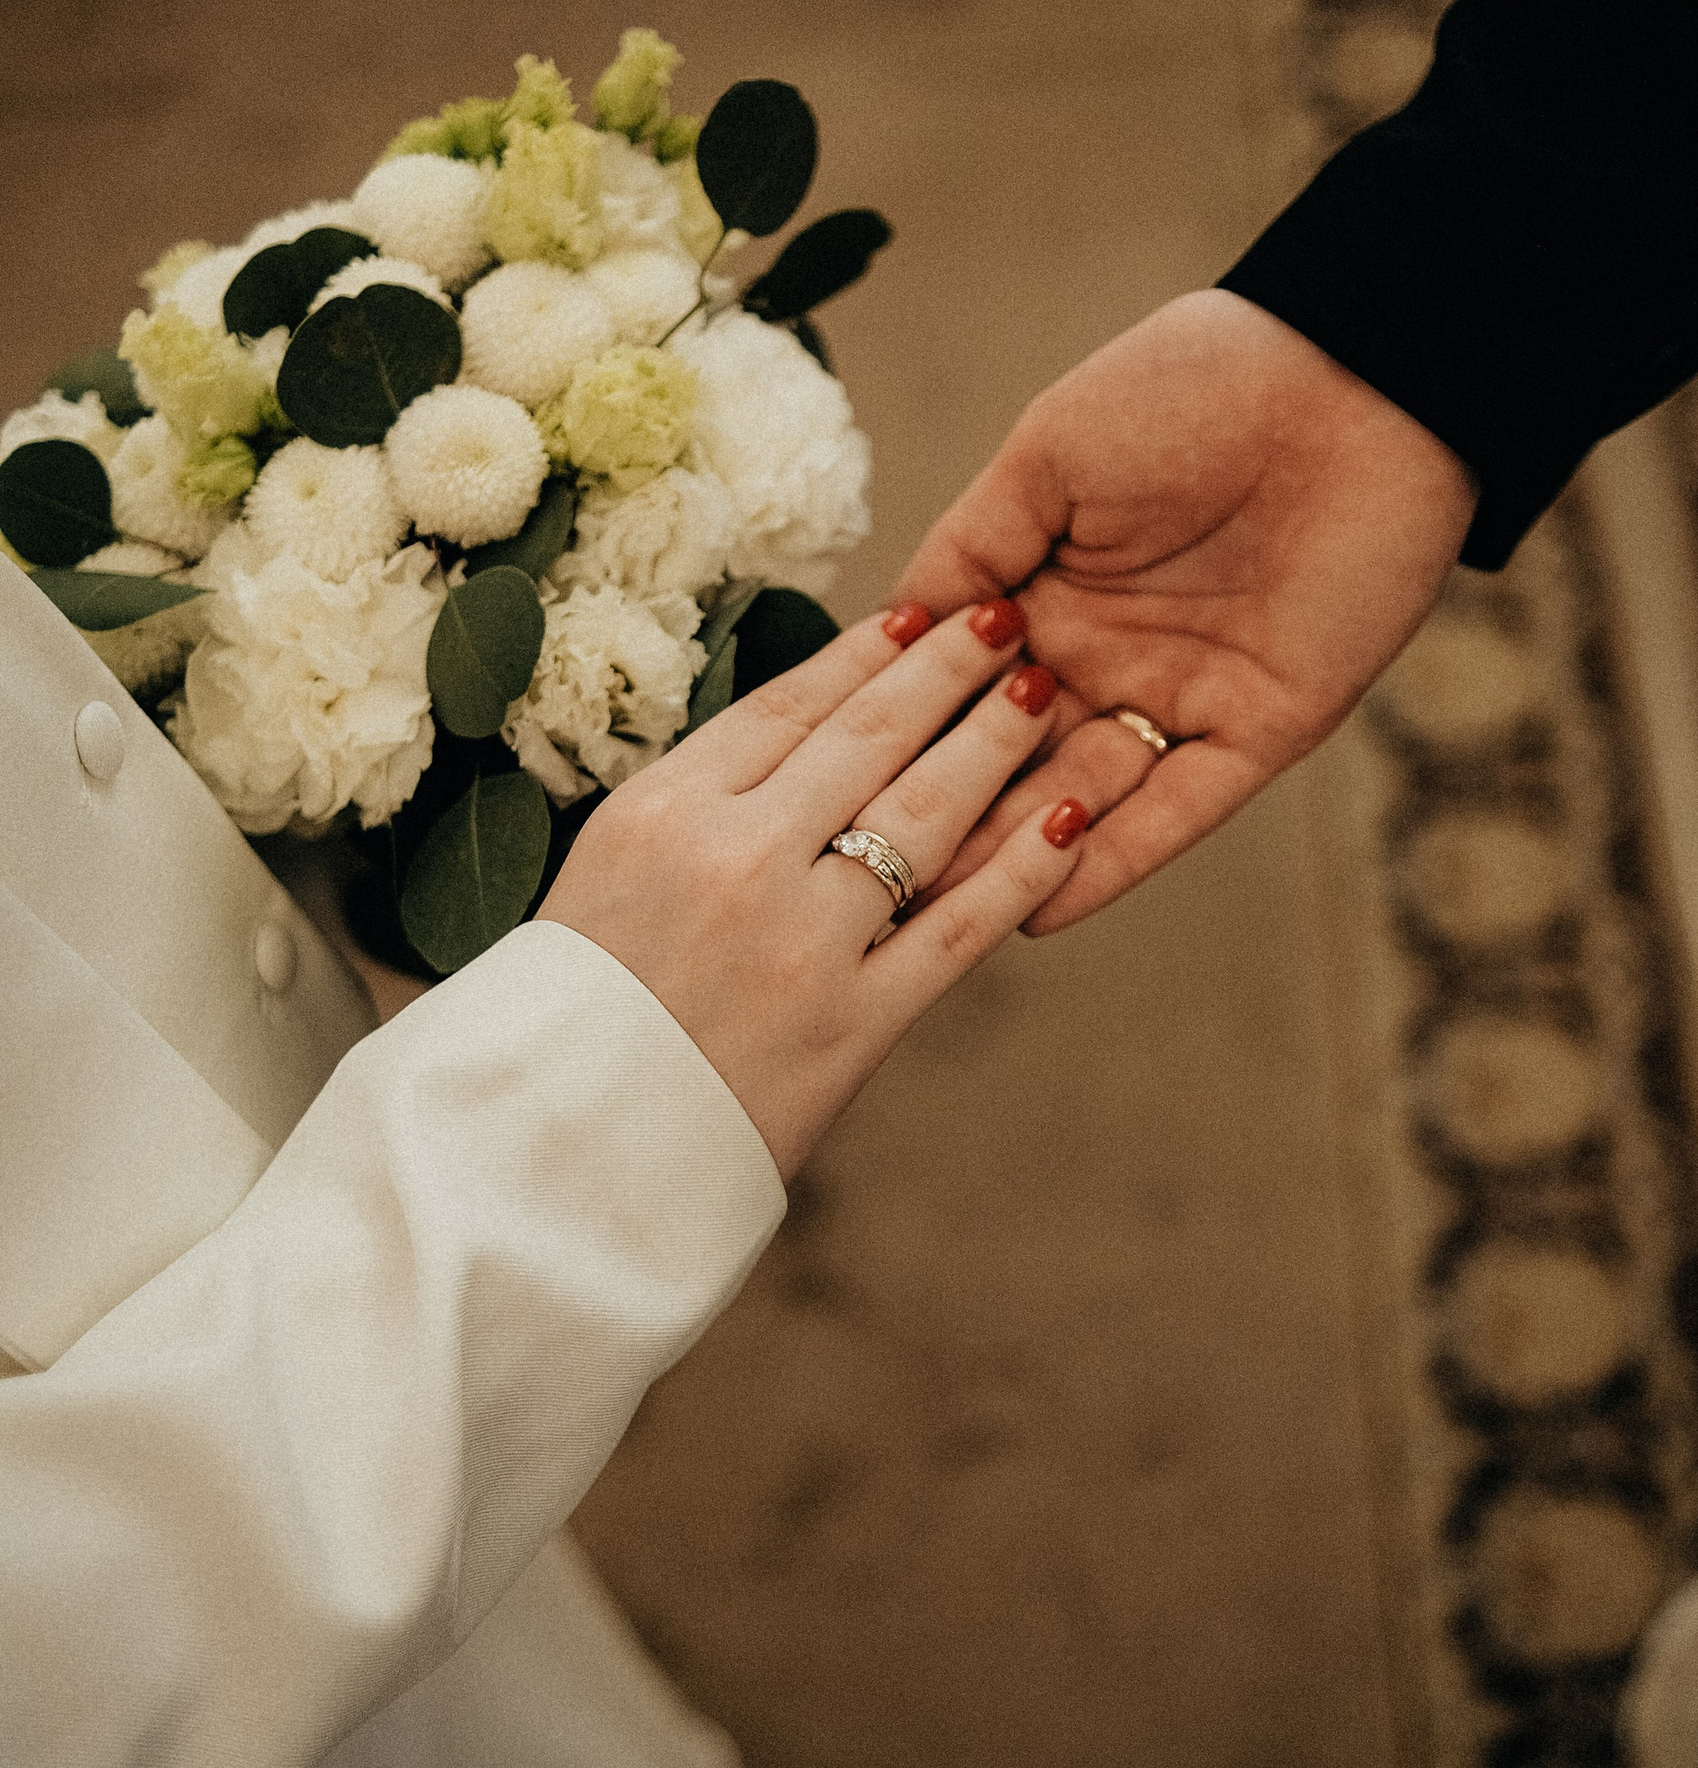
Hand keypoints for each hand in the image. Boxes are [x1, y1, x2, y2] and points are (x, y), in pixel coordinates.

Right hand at [538, 603, 1100, 1179]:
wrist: (560, 1155)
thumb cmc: (576, 1015)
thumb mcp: (603, 876)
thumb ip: (696, 809)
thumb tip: (793, 742)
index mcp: (662, 813)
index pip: (786, 706)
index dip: (864, 654)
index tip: (917, 613)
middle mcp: (734, 860)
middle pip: (866, 740)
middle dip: (946, 671)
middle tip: (1005, 622)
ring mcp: (800, 942)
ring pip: (922, 816)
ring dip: (992, 745)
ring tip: (1040, 696)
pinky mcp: (853, 1025)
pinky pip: (957, 931)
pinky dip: (1021, 873)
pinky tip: (1067, 823)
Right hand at [895, 291, 1476, 931]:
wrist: (1356, 375)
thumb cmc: (1193, 386)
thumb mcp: (1050, 455)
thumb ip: (969, 549)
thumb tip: (889, 636)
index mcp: (1044, 592)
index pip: (954, 689)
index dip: (895, 737)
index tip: (819, 796)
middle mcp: (1102, 658)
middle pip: (1004, 760)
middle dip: (939, 816)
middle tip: (855, 877)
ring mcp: (1178, 698)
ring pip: (1077, 799)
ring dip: (1008, 852)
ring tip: (927, 905)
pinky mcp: (1261, 727)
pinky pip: (1175, 811)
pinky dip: (1110, 862)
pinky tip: (1038, 908)